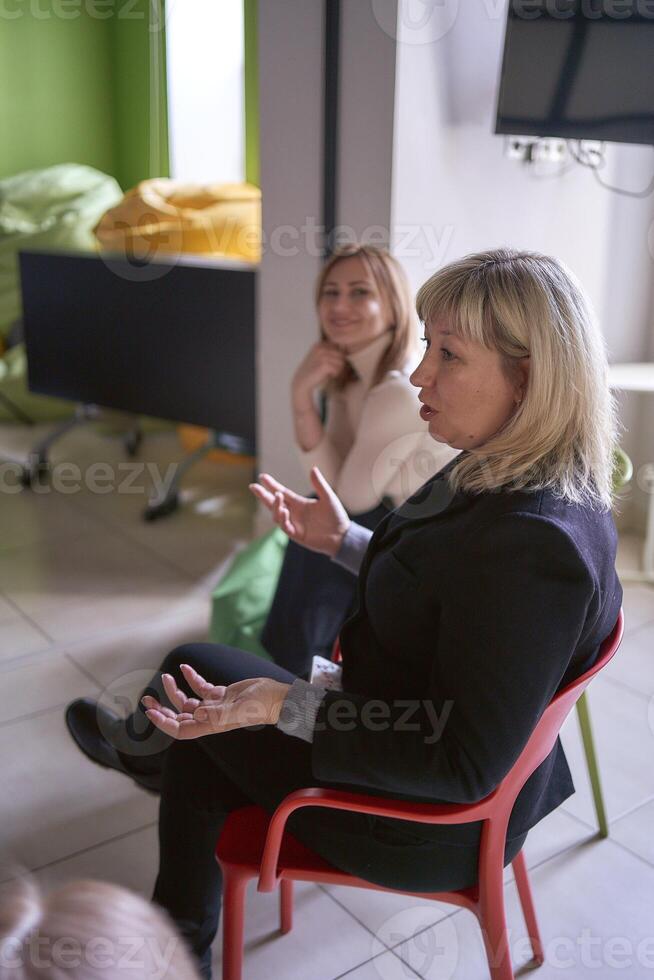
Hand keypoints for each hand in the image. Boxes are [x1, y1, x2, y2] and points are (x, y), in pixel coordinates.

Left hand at [142, 664, 289, 739]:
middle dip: (162, 708)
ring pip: (187, 701)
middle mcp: (209, 717)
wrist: (276, 697)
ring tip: (166, 676)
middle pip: (179, 716)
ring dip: (174, 690)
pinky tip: (185, 667)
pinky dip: (191, 677)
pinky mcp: (222, 694)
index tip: (152, 712)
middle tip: (147, 699)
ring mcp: (215, 706)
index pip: (180, 729)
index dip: (164, 723)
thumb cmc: (261, 705)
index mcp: (210, 724)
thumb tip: (197, 715)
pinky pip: (201, 687)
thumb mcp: (240, 708)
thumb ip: (219, 713)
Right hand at [250, 466, 349, 556]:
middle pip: (274, 503)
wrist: (342, 536)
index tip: (262, 477)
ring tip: (278, 496)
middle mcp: (294, 513)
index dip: (272, 485)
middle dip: (263, 495)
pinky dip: (283, 519)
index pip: (282, 492)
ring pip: (277, 515)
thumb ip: (319, 485)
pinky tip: (284, 511)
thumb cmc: (336, 516)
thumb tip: (313, 468)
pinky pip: (285, 527)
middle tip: (253, 486)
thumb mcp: (328, 498)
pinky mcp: (296, 535)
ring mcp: (294, 524)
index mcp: (299, 503)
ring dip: (275, 506)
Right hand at [292, 342, 345, 400]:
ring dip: (337, 370)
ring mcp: (322, 355)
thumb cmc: (314, 372)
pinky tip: (327, 375)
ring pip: (341, 362)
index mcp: (320, 344)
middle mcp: (321, 347)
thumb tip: (347, 349)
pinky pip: (338, 369)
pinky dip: (334, 374)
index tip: (328, 365)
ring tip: (328, 373)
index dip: (337, 358)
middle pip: (341, 355)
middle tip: (329, 371)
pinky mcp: (324, 364)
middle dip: (338, 364)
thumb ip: (332, 352)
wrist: (302, 382)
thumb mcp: (322, 358)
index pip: (339, 349)